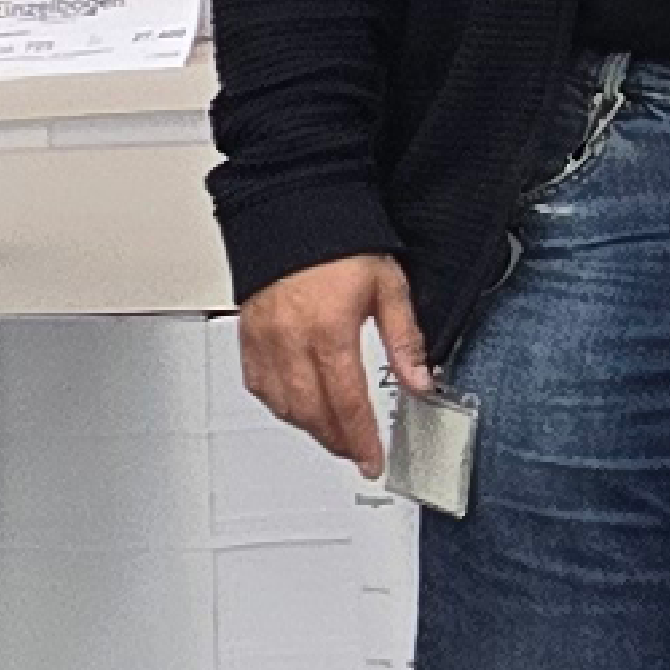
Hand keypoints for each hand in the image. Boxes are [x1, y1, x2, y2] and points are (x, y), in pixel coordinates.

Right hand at [238, 250, 421, 477]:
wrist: (293, 208)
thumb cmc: (339, 240)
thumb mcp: (388, 285)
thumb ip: (405, 339)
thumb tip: (421, 380)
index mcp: (329, 330)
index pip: (348, 403)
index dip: (363, 440)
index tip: (373, 461)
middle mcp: (292, 340)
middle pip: (313, 413)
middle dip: (338, 441)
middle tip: (358, 451)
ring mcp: (265, 340)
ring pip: (284, 406)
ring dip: (310, 427)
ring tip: (333, 433)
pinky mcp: (248, 335)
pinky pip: (259, 386)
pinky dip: (279, 404)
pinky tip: (296, 406)